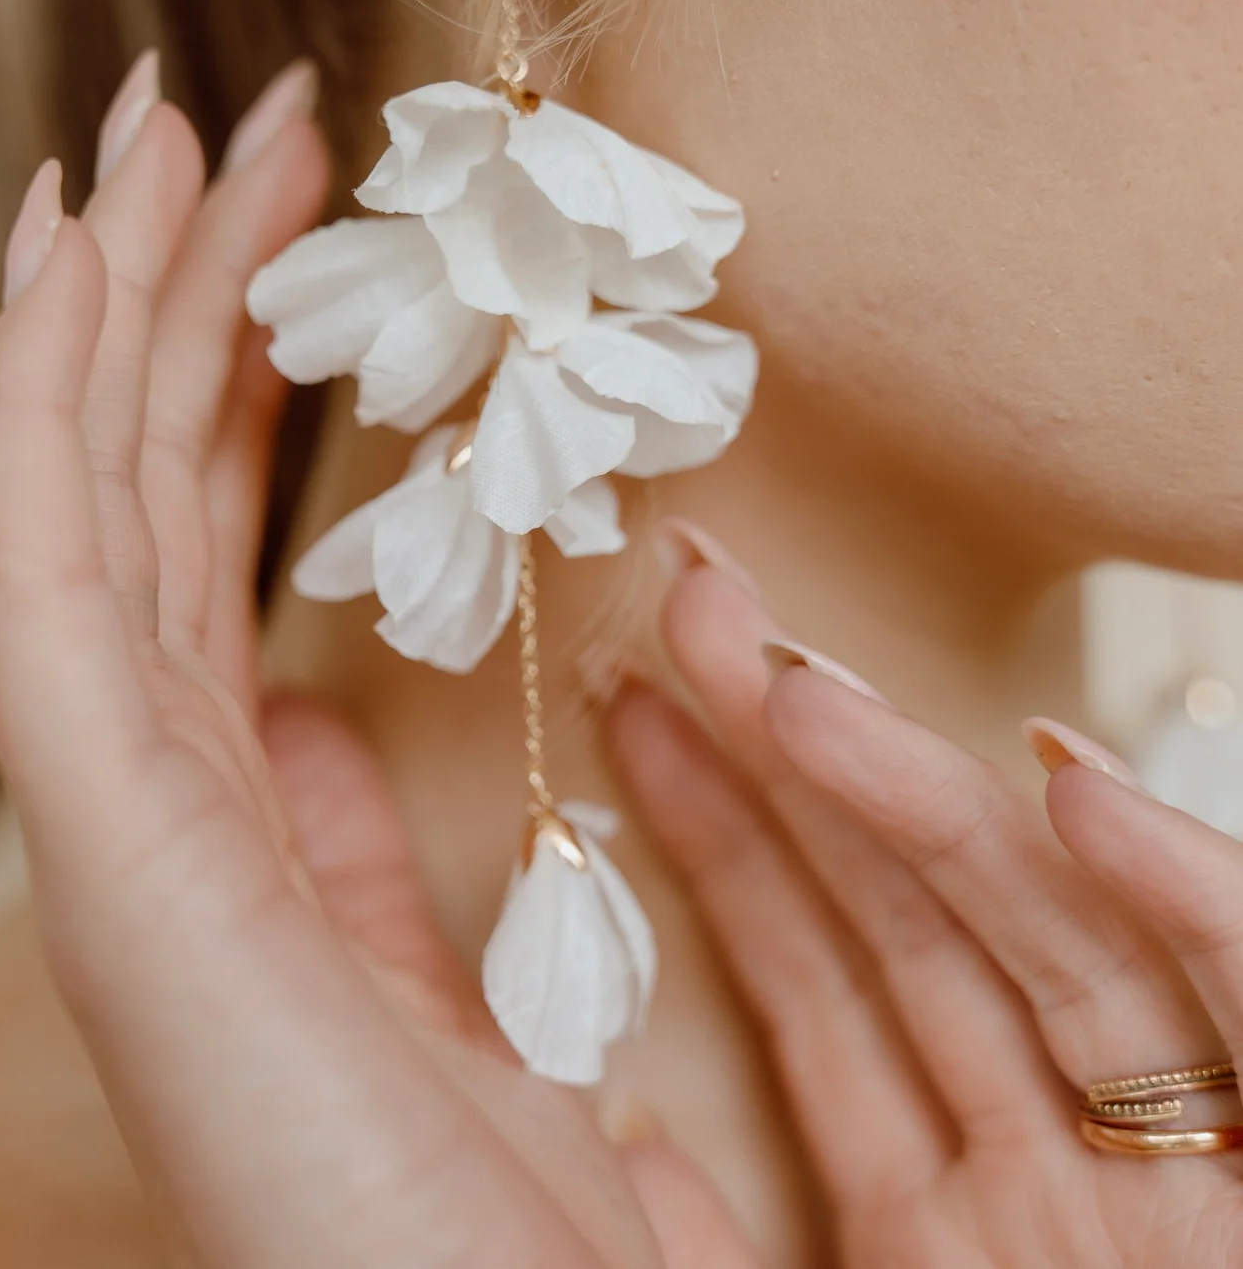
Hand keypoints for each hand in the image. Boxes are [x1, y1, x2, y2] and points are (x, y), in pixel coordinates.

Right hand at [0, 64, 756, 1268]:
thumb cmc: (485, 1211)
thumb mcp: (448, 978)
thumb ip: (352, 848)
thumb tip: (311, 715)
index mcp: (215, 816)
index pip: (200, 536)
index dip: (223, 368)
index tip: (277, 218)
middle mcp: (143, 792)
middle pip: (144, 482)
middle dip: (174, 285)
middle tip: (220, 110)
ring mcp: (112, 810)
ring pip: (77, 490)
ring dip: (105, 299)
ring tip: (145, 129)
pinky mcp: (110, 842)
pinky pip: (42, 572)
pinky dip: (37, 407)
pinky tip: (70, 260)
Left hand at [610, 530, 1242, 1267]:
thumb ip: (728, 1257)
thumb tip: (616, 1138)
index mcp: (952, 1216)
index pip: (817, 967)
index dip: (724, 822)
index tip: (634, 699)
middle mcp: (1067, 1179)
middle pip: (914, 913)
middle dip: (800, 746)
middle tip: (692, 598)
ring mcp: (1177, 1191)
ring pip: (1044, 955)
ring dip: (925, 803)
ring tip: (791, 682)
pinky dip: (1188, 908)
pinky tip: (1072, 792)